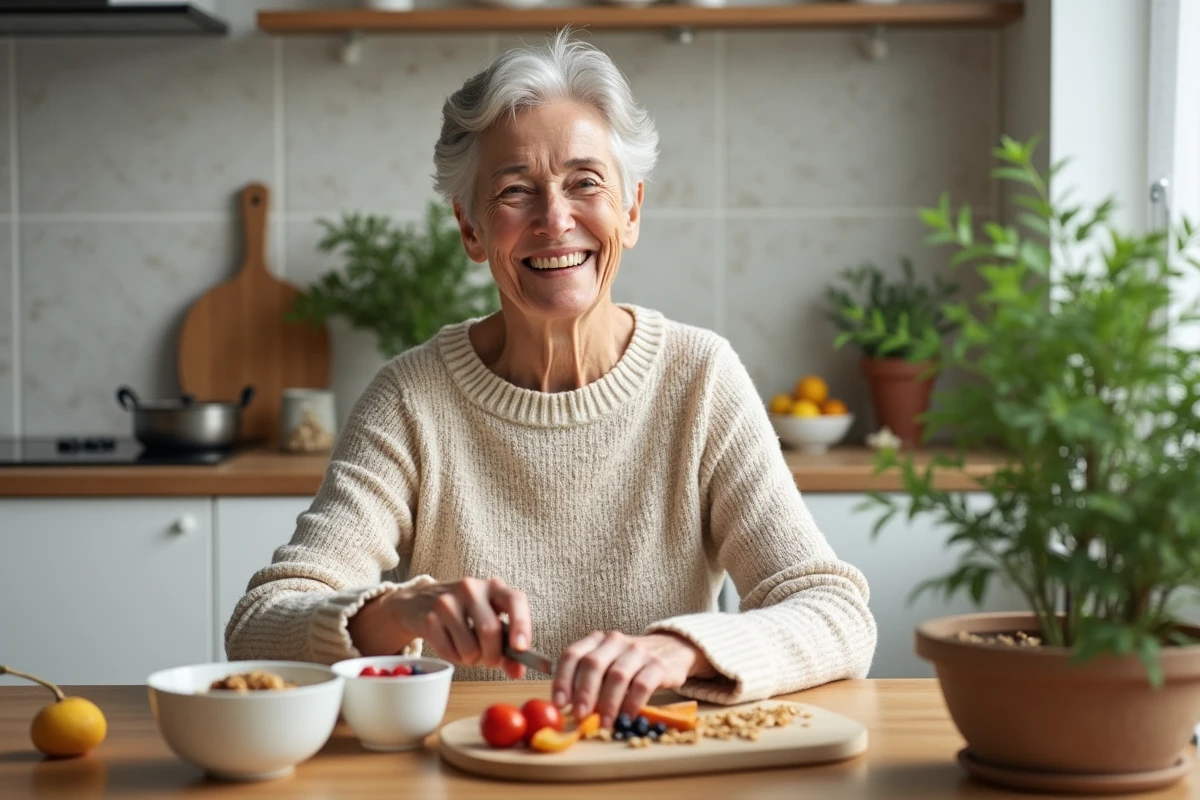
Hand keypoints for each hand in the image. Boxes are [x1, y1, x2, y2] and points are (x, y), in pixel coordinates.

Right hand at [348, 577, 531, 678]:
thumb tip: (518, 672)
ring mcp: (448, 600)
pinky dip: (454, 658)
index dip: (521, 625)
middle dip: (492, 656)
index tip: (520, 649)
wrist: (419, 603)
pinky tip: (451, 646)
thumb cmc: (465, 616)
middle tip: (488, 661)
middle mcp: (472, 588)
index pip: (515, 600)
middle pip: (490, 631)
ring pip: (469, 647)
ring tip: (467, 650)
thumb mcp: (489, 624)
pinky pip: (449, 652)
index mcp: (494, 587)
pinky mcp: (429, 617)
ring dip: (471, 660)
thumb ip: (507, 649)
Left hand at [551, 631, 714, 728]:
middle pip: (593, 664)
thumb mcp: (608, 664)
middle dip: (584, 692)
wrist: (672, 649)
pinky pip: (642, 685)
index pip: (573, 655)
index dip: (563, 679)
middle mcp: (615, 641)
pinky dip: (632, 704)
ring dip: (608, 702)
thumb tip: (568, 710)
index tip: (559, 703)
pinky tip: (626, 718)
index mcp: (597, 641)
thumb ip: (589, 681)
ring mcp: (638, 651)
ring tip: (603, 722)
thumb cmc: (631, 663)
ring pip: (618, 675)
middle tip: (580, 715)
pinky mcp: (658, 665)